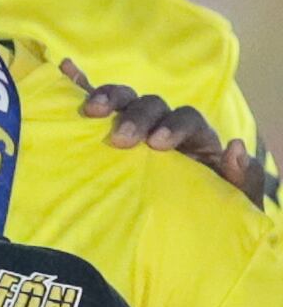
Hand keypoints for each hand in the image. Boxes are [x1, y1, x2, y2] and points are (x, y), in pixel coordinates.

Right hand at [60, 58, 273, 203]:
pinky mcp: (105, 133)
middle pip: (153, 105)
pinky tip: (66, 70)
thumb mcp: (230, 202)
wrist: (176, 236)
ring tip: (90, 112)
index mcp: (195, 141)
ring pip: (125, 100)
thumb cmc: (202, 215)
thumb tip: (234, 146)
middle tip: (119, 139)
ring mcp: (133, 128)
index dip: (174, 126)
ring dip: (109, 98)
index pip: (188, 119)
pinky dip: (80, 84)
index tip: (155, 145)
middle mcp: (163, 127)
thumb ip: (240, 178)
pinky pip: (93, 104)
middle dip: (136, 117)